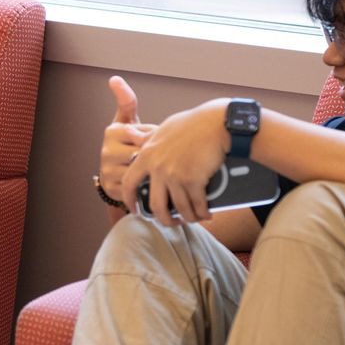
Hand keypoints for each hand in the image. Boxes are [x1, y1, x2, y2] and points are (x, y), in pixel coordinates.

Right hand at [99, 75, 154, 197]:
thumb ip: (127, 102)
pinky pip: (139, 185)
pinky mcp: (113, 188)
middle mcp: (106, 150)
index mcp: (112, 131)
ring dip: (152, 170)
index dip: (153, 139)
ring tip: (150, 169)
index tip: (150, 142)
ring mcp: (108, 170)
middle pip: (144, 151)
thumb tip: (114, 78)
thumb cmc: (128, 144)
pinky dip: (146, 183)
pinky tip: (146, 181)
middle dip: (154, 155)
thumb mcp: (129, 122)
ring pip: (143, 168)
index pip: (144, 132)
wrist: (118, 176)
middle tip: (155, 157)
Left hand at [122, 98, 228, 224]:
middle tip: (171, 221)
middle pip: (156, 206)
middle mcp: (158, 168)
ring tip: (193, 218)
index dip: (129, 200)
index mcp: (147, 155)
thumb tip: (128, 131)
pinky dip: (202, 213)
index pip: (128, 183)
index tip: (135, 210)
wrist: (216, 123)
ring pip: (179, 209)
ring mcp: (175, 175)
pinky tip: (206, 214)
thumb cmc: (191, 123)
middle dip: (164, 219)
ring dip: (188, 218)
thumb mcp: (162, 128)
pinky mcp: (194, 180)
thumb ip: (145, 137)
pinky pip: (197, 205)